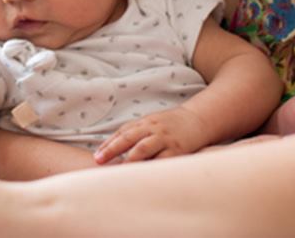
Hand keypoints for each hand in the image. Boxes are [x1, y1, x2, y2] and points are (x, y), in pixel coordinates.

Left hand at [93, 107, 209, 163]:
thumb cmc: (170, 125)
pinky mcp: (177, 149)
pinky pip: (162, 159)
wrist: (197, 119)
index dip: (108, 144)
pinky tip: (143, 175)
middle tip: (99, 160)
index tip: (97, 156)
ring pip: (143, 148)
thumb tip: (113, 149)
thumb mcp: (151, 123)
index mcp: (144, 123)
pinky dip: (152, 167)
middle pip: (128, 138)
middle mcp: (152, 129)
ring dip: (129, 159)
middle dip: (112, 149)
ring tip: (118, 170)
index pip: (122, 133)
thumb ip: (135, 134)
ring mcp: (164, 139)